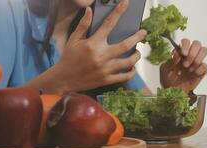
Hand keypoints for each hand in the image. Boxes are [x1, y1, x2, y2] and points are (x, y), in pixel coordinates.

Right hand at [26, 0, 146, 93]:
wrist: (63, 79)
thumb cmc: (68, 58)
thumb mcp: (73, 39)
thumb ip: (83, 25)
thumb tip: (89, 10)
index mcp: (93, 44)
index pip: (109, 24)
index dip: (118, 12)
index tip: (126, 3)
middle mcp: (101, 56)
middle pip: (126, 45)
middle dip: (137, 37)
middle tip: (143, 33)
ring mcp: (105, 69)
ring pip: (128, 62)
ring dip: (136, 56)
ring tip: (137, 52)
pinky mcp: (106, 80)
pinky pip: (124, 76)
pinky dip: (131, 72)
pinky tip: (131, 67)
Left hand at [160, 39, 206, 92]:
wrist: (173, 91)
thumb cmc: (168, 78)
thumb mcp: (165, 69)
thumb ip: (170, 60)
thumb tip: (177, 54)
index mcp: (180, 52)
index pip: (186, 41)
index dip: (186, 45)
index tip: (183, 53)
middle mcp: (189, 54)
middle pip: (197, 43)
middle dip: (192, 53)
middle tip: (185, 64)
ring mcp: (196, 61)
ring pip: (204, 50)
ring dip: (197, 59)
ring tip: (188, 69)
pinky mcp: (201, 70)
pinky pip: (205, 65)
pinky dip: (199, 69)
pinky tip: (193, 74)